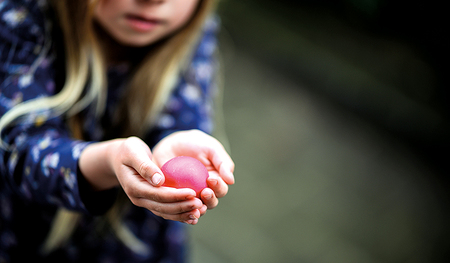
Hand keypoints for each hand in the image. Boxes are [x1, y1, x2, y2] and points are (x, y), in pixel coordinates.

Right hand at [80, 137, 203, 223]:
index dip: (175, 195)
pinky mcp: (150, 202)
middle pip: (163, 207)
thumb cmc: (128, 151)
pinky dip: (179, 214)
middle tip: (200, 203)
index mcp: (134, 187)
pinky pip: (166, 211)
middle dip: (182, 206)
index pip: (157, 194)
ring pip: (165, 212)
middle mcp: (138, 198)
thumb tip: (159, 180)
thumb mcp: (133, 151)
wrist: (119, 159)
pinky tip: (193, 214)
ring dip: (182, 214)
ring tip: (199, 211)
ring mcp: (144, 202)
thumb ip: (145, 166)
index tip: (192, 192)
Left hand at [152, 129, 234, 219]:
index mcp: (216, 181)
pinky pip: (179, 208)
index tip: (211, 179)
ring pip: (195, 208)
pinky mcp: (175, 197)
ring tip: (193, 202)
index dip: (219, 187)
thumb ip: (222, 162)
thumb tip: (231, 181)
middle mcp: (204, 191)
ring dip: (196, 208)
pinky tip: (179, 208)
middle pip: (211, 203)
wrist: (172, 143)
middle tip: (204, 191)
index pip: (221, 190)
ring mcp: (189, 195)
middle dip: (209, 200)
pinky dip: (180, 211)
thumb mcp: (211, 148)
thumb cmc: (195, 143)